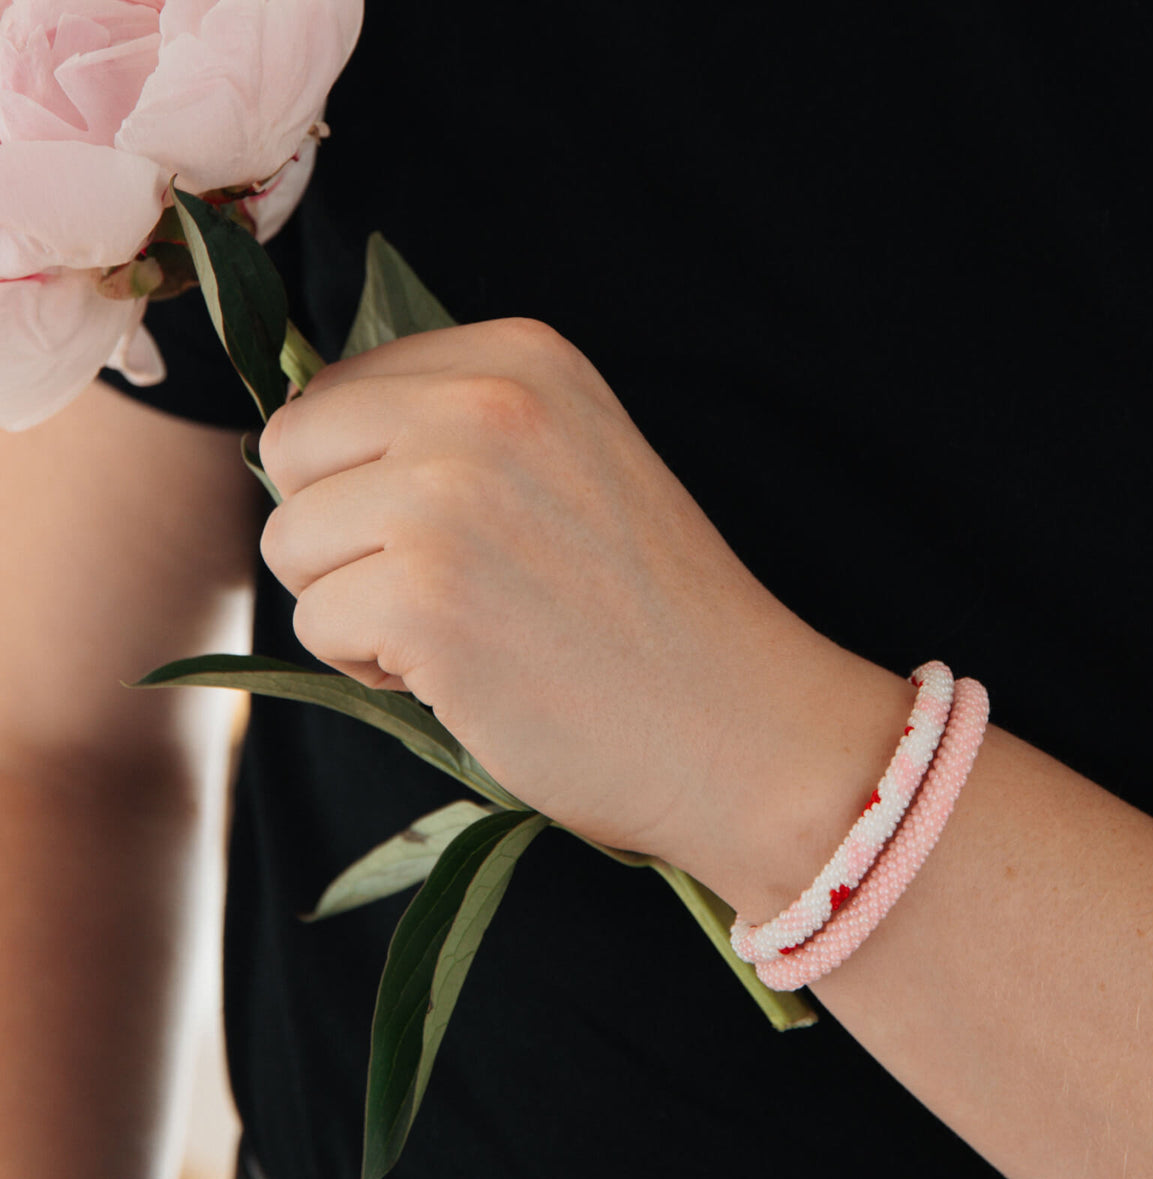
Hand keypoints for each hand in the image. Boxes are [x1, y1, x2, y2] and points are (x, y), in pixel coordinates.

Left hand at [260, 320, 821, 857]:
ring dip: (351, 603)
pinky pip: (314, 624)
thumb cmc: (648, 610)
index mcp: (521, 356)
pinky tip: (457, 676)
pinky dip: (369, 666)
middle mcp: (481, 404)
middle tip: (426, 587)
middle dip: (334, 533)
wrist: (738, 724)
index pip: (338, 391)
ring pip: (290, 542)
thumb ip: (453, 429)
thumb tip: (305, 444)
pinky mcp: (425, 597)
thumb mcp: (569, 460)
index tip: (447, 533)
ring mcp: (450, 497)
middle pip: (293, 452)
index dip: (364, 479)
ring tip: (455, 634)